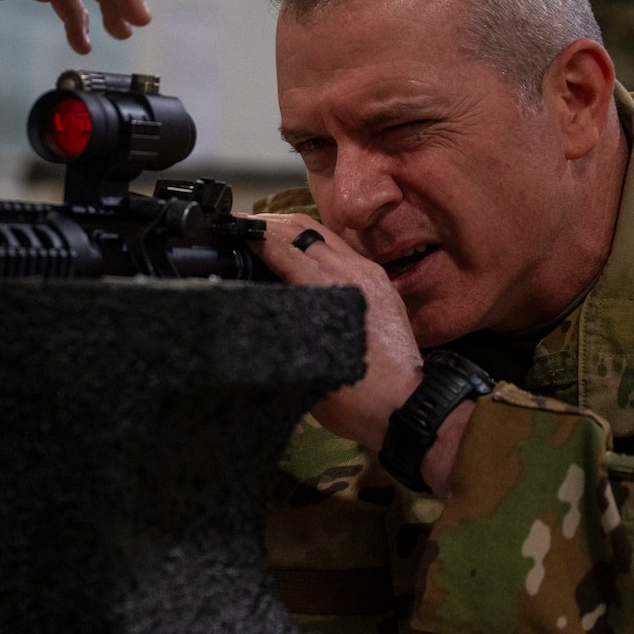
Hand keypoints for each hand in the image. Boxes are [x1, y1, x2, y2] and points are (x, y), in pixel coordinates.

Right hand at [252, 213, 472, 494]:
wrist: (409, 408)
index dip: (251, 235)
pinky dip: (312, 245)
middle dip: (267, 224)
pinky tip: (296, 253)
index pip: (283, 248)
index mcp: (331, 292)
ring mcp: (369, 273)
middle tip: (237, 226)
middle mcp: (352, 273)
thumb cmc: (353, 399)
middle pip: (302, 231)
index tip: (225, 231)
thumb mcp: (304, 367)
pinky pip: (340, 249)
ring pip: (322, 234)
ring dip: (289, 230)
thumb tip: (251, 305)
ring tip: (261, 233)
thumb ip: (281, 330)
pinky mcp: (379, 280)